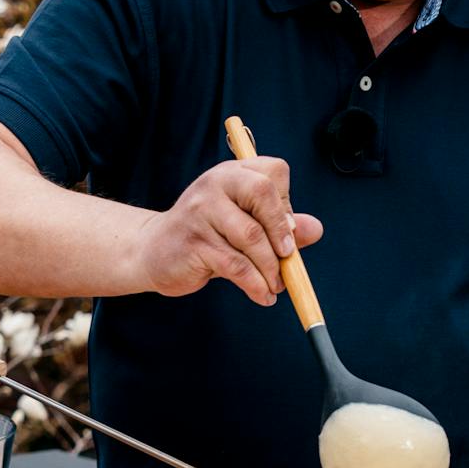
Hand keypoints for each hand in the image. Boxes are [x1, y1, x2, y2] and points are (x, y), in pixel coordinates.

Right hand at [133, 156, 323, 305]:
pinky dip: (256, 285)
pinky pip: (236, 266)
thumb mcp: (244, 224)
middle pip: (262, 193)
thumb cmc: (207, 236)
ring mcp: (201, 211)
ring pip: (252, 237)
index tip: (284, 230)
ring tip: (275, 285)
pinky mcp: (194, 242)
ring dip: (271, 268)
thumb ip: (280, 225)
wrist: (153, 251)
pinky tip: (262, 295)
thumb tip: (315, 230)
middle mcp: (215, 184)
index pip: (273, 172)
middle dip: (281, 231)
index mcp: (232, 173)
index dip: (286, 202)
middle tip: (288, 257)